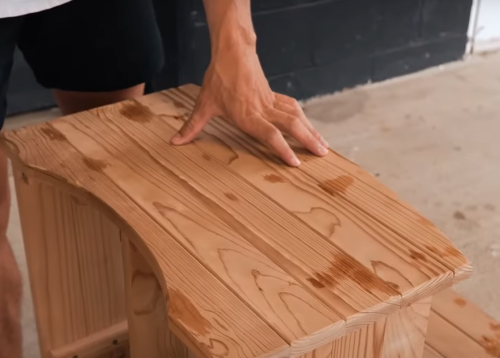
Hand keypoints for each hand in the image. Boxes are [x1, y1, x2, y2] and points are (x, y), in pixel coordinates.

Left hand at [171, 45, 327, 165]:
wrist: (233, 52)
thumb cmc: (219, 78)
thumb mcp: (203, 104)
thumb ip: (192, 126)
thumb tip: (175, 142)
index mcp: (247, 115)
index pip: (270, 134)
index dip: (283, 149)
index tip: (296, 162)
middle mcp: (263, 109)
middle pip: (292, 126)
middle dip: (308, 141)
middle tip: (322, 155)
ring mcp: (271, 102)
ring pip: (297, 117)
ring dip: (311, 131)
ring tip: (324, 145)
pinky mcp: (273, 96)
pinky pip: (292, 108)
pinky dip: (303, 118)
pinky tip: (310, 126)